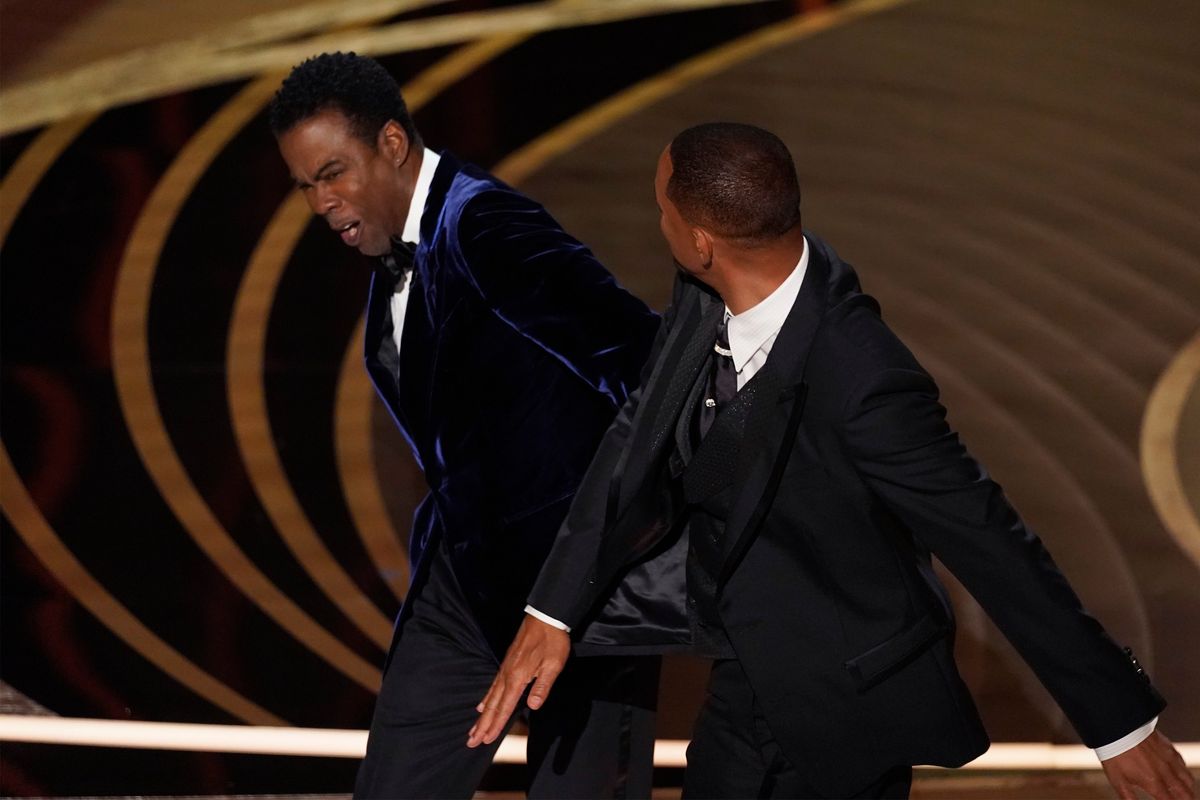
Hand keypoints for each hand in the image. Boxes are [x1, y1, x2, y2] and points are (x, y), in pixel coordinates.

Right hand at [466, 615, 569, 747]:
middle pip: (493, 705)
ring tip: (473, 729)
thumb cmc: (552, 641)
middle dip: (482, 725)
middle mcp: (507, 675)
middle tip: (470, 742)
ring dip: (482, 715)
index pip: (505, 707)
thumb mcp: (553, 664)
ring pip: (490, 696)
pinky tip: (483, 705)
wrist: (544, 617)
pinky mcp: (507, 663)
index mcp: (517, 677)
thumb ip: (542, 686)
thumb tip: (533, 706)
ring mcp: (505, 668)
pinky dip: (486, 698)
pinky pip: (493, 685)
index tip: (486, 740)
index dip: (496, 725)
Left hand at [1101, 731, 1194, 798]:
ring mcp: (1169, 759)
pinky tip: (1180, 772)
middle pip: (1185, 793)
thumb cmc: (1116, 754)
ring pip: (1187, 779)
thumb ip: (1128, 798)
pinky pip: (1182, 762)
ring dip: (1188, 788)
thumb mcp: (1118, 781)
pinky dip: (1184, 771)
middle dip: (1187, 799)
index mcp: (1154, 784)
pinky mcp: (1168, 747)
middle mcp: (1166, 773)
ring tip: (1186, 793)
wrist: (1119, 728)